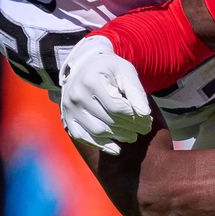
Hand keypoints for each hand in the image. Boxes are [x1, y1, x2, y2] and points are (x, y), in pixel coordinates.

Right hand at [59, 35, 152, 154]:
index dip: (135, 117)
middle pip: (108, 120)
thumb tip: (145, 114)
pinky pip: (83, 137)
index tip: (148, 120)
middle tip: (144, 129)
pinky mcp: (67, 119)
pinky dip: (101, 145)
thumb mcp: (126, 72)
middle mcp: (76, 95)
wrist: (84, 67)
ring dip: (119, 137)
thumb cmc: (110, 70)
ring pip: (97, 131)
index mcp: (91, 80)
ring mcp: (69, 109)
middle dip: (130, 127)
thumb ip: (136, 91)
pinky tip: (116, 148)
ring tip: (133, 136)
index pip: (116, 106)